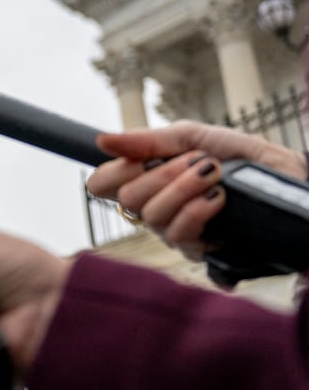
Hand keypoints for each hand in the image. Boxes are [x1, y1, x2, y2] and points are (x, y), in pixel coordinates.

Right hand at [88, 122, 306, 260]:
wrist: (288, 177)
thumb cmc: (244, 157)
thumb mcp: (194, 137)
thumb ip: (148, 140)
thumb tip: (101, 139)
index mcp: (147, 181)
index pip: (102, 185)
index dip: (114, 172)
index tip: (142, 159)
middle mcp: (155, 211)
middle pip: (127, 199)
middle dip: (163, 174)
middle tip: (198, 161)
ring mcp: (175, 233)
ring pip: (152, 216)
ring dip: (184, 188)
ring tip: (214, 174)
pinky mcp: (201, 252)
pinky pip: (181, 235)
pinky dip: (197, 210)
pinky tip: (219, 198)